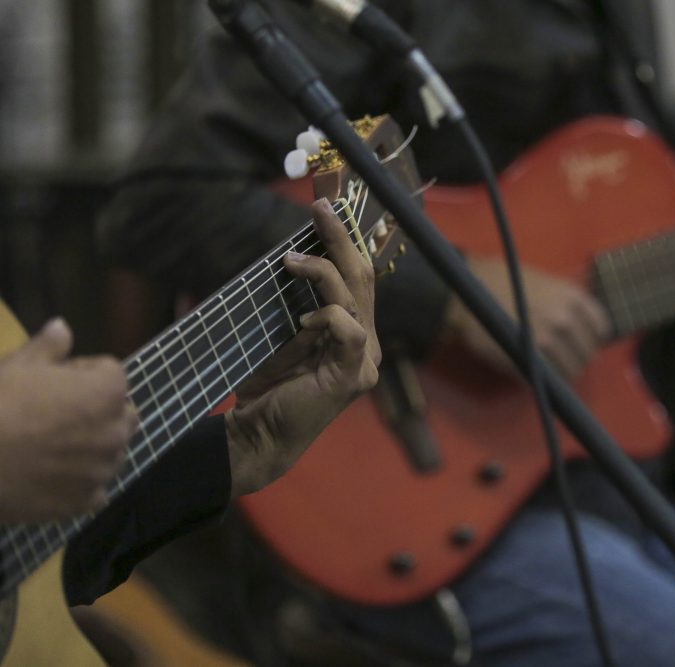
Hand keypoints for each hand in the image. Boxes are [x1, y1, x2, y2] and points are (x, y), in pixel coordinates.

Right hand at [0, 319, 136, 521]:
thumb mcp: (17, 364)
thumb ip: (49, 346)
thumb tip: (63, 326)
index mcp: (108, 391)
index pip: (110, 372)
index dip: (80, 373)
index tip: (51, 382)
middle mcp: (117, 430)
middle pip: (119, 413)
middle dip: (97, 410)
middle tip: (55, 415)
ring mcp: (103, 469)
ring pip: (111, 451)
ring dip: (93, 446)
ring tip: (51, 447)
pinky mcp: (85, 501)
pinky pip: (95, 490)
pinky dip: (80, 484)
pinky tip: (52, 478)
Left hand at [225, 199, 380, 496]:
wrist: (258, 434)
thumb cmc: (264, 385)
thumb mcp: (277, 332)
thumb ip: (291, 301)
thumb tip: (288, 255)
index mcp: (349, 328)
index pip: (354, 275)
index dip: (344, 239)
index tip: (324, 207)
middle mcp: (363, 340)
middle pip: (362, 277)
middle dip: (342, 238)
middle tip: (320, 209)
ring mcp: (363, 358)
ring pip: (355, 297)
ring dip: (324, 271)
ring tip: (291, 261)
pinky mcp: (353, 376)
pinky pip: (349, 329)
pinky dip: (327, 316)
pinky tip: (303, 321)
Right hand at [443, 256, 611, 379]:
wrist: (473, 291)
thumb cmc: (508, 286)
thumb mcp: (547, 285)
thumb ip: (569, 305)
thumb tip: (584, 334)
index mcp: (572, 297)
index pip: (601, 329)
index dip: (592, 340)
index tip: (581, 345)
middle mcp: (565, 317)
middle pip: (587, 353)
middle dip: (577, 360)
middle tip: (563, 362)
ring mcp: (548, 339)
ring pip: (571, 370)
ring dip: (563, 375)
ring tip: (550, 373)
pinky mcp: (531, 357)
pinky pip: (551, 379)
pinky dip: (548, 382)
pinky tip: (537, 373)